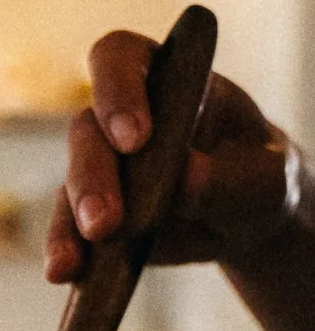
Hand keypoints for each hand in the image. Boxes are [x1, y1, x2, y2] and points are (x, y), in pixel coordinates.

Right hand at [45, 29, 299, 281]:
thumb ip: (230, 177)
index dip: (117, 91)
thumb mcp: (265, 177)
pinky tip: (65, 272)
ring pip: (71, 181)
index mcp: (163, 79)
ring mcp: (101, 165)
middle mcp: (120, 115)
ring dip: (73, 218)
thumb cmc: (257, 175)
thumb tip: (182, 182)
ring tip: (85, 255)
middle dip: (93, 176)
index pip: (119, 58)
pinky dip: (65, 250)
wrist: (245, 216)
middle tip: (107, 221)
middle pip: (87, 129)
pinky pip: (67, 227)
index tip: (135, 138)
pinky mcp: (90, 211)